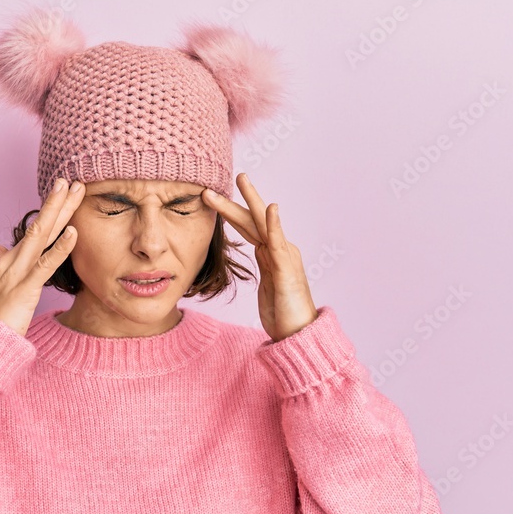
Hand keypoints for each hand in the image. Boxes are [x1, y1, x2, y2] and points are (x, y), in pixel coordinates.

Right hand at [0, 178, 84, 336]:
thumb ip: (0, 263)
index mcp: (8, 260)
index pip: (33, 230)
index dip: (49, 211)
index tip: (63, 193)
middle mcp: (11, 259)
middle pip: (39, 225)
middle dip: (56, 201)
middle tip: (71, 179)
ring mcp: (17, 272)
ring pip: (42, 235)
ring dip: (59, 210)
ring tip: (73, 189)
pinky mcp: (25, 288)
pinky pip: (46, 265)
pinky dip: (60, 247)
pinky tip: (74, 232)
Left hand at [201, 172, 317, 341]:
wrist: (299, 334)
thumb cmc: (284, 314)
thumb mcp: (269, 287)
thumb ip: (266, 269)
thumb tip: (260, 256)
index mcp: (271, 254)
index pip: (247, 227)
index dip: (230, 211)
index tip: (213, 197)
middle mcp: (279, 251)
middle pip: (252, 220)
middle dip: (236, 199)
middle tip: (222, 179)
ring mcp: (284, 258)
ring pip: (264, 224)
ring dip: (252, 201)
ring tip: (242, 179)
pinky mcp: (286, 270)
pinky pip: (279, 243)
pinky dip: (274, 225)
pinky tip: (270, 208)